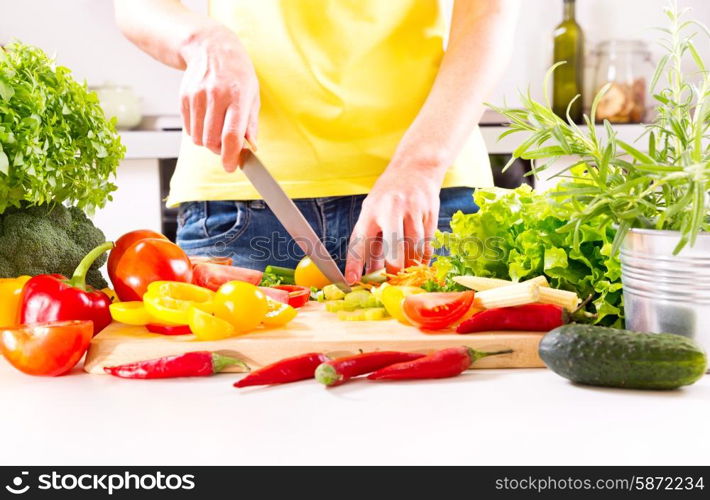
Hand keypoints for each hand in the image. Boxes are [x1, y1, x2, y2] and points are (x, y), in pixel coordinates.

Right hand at [179, 25, 258, 170]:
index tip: (230, 167)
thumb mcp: (253, 94)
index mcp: (238, 96)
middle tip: (226, 147)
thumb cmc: (237, 73)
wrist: (211, 48)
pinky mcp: (184, 97)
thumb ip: (251, 123)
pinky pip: (188, 128)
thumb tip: (250, 147)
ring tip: (216, 131)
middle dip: (219, 151)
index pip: (231, 135)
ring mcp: (197, 96)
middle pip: (212, 140)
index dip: (230, 156)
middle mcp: (216, 96)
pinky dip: (197, 132)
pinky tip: (206, 120)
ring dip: (208, 142)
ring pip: (198, 138)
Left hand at [345, 156, 445, 283]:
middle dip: (392, 269)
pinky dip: (422, 258)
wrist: (416, 168)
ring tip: (406, 274)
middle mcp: (392, 209)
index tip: (352, 280)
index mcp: (371, 210)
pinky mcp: (430, 213)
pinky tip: (419, 263)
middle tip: (390, 281)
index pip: (360, 240)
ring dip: (410, 265)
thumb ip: (371, 239)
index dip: (355, 263)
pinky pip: (427, 244)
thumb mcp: (373, 210)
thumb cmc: (389, 194)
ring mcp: (413, 211)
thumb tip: (368, 271)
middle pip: (393, 248)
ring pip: (414, 248)